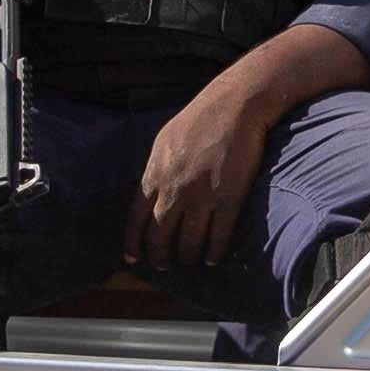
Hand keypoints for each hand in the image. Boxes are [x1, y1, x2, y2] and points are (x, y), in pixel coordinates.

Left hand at [127, 25, 369, 277]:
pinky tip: (213, 259)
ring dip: (187, 256)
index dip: (134, 241)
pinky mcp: (228, 199)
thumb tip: (150, 190)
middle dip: (159, 255)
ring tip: (189, 263)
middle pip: (160, 234)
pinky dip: (214, 251)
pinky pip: (218, 235)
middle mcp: (174, 189)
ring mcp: (201, 196)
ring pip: (189, 240)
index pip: (136, 217)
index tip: (133, 258)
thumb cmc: (201, 117)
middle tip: (163, 266)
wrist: (236, 104)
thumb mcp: (165, 140)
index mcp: (155, 173)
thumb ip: (157, 168)